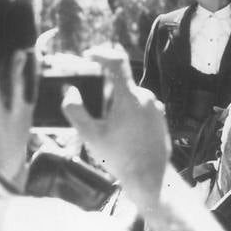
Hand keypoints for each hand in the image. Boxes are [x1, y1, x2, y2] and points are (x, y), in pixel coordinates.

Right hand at [61, 45, 169, 210]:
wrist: (149, 176)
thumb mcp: (90, 135)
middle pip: (120, 83)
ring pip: (130, 97)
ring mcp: (156, 107)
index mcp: (130, 97)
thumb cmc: (119, 157)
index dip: (100, 54)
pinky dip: (127, 112)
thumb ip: (75, 110)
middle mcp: (147, 97)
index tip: (88, 55)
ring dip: (116, 104)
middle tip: (91, 104)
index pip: (116, 62)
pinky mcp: (160, 117)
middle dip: (103, 90)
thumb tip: (70, 92)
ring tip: (106, 127)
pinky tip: (121, 132)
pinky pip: (140, 107)